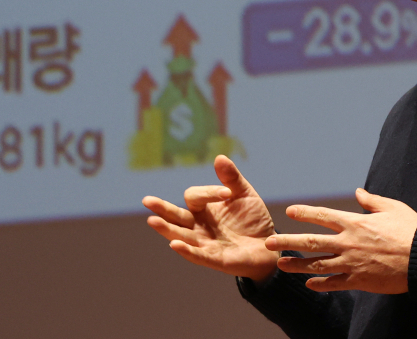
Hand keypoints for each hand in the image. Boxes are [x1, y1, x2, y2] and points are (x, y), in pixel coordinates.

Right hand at [143, 155, 278, 280]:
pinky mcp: (216, 259)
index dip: (208, 193)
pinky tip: (174, 244)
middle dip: (161, 208)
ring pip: (181, 235)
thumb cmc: (253, 219)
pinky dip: (186, 251)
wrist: (269, 246)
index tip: (227, 193)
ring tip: (152, 221)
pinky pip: (198, 256)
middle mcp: (199, 226)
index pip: (194, 197)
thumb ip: (231, 178)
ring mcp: (205, 243)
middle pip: (176, 216)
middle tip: (146, 200)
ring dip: (167, 229)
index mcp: (203, 209)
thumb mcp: (245, 194)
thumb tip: (219, 157)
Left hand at [266, 188, 416, 293]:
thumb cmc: (412, 231)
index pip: (322, 215)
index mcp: (355, 223)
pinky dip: (321, 284)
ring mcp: (352, 263)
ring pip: (317, 264)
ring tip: (280, 264)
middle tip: (269, 242)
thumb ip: (372, 201)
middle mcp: (348, 242)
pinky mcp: (360, 281)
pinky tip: (309, 284)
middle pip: (311, 241)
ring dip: (297, 265)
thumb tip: (358, 192)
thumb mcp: (393, 208)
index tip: (289, 211)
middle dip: (287, 241)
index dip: (304, 212)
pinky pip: (335, 283)